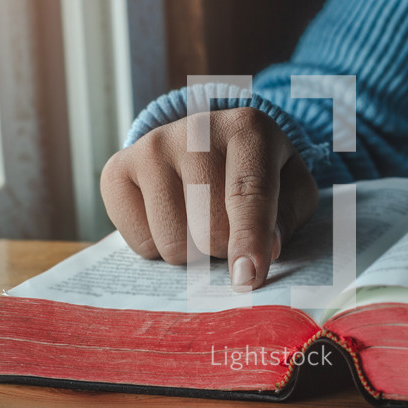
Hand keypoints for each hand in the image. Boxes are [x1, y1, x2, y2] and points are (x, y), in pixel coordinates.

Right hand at [100, 107, 317, 289]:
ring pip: (173, 243)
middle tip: (229, 228)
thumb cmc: (258, 173)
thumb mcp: (290, 189)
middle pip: (210, 229)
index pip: (248, 192)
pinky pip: (140, 244)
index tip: (247, 278)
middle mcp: (194, 130)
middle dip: (225, 249)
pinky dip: (159, 247)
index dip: (249, 239)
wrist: (205, 143)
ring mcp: (150, 148)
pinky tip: (170, 217)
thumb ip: (286, 219)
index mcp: (248, 129)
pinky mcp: (116, 171)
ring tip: (199, 220)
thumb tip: (265, 250)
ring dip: (193, 252)